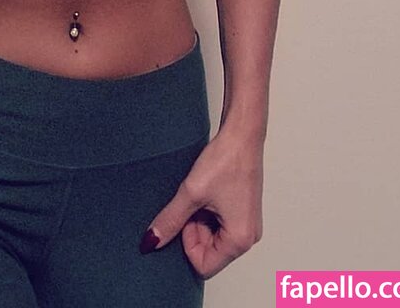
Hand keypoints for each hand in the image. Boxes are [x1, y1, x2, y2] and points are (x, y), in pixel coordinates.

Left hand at [139, 129, 263, 278]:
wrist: (241, 134)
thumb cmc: (225, 160)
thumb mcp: (191, 192)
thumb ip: (169, 220)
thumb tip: (151, 241)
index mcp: (240, 240)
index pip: (204, 265)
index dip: (186, 243)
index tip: (184, 217)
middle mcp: (248, 238)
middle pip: (208, 252)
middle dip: (192, 231)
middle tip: (190, 203)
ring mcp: (246, 225)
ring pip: (212, 238)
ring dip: (199, 220)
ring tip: (199, 194)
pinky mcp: (242, 212)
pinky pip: (219, 225)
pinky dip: (207, 212)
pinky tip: (206, 191)